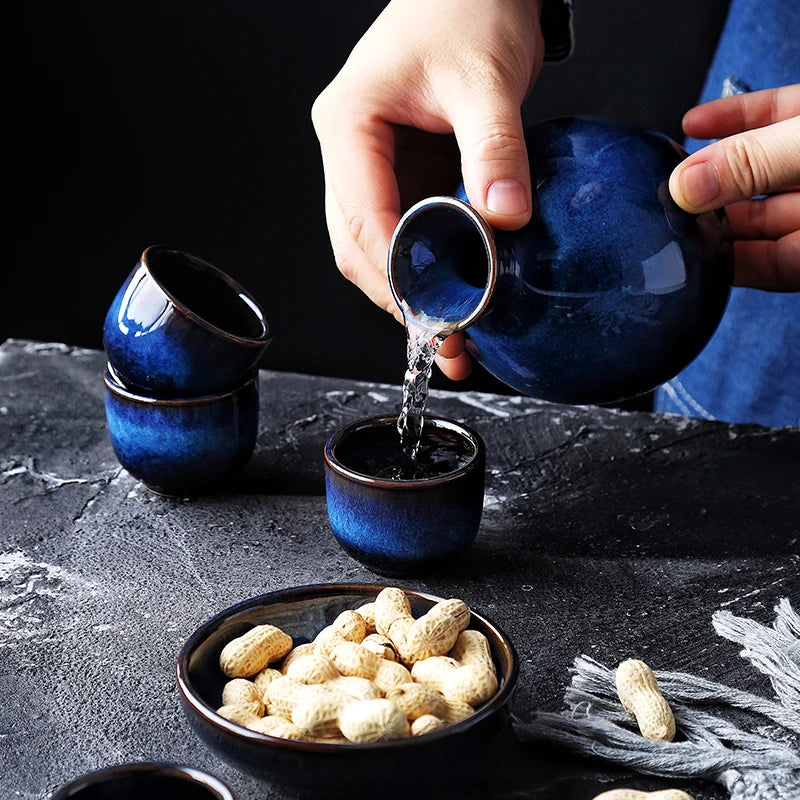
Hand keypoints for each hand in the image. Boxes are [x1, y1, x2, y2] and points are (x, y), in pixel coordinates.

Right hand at [312, 0, 544, 378]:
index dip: (393, 270)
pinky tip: (457, 293)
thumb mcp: (485, 79)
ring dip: (412, 292)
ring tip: (453, 335)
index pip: (360, 214)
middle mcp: (350, 152)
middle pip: (357, 243)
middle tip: (444, 340)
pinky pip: (407, 232)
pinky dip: (429, 267)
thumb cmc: (466, 7)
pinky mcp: (403, 175)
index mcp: (349, 124)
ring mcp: (373, 167)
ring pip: (376, 246)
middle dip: (399, 297)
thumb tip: (503, 217)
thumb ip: (495, 150)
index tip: (431, 311)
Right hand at [669, 84, 799, 290]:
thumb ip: (753, 161)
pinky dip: (729, 266)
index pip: (773, 116)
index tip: (689, 123)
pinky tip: (702, 261)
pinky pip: (763, 267)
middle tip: (666, 193)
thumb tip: (685, 184)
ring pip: (751, 226)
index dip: (729, 117)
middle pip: (751, 178)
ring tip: (672, 228)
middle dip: (707, 185)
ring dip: (710, 229)